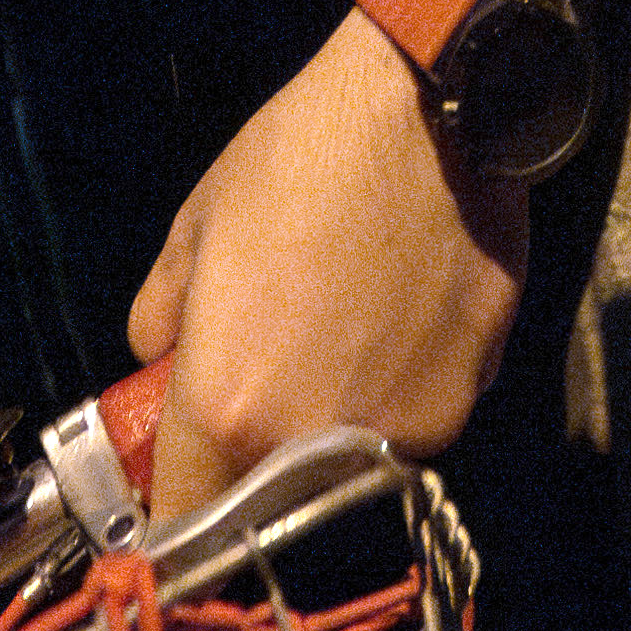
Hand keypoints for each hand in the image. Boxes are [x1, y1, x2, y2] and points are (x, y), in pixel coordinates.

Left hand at [121, 15, 525, 525]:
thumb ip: (162, 315)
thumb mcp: (196, 226)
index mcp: (228, 408)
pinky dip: (403, 387)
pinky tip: (406, 312)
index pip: (182, 519)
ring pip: (351, 463)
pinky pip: (417, 416)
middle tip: (270, 380)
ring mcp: (401, 432)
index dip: (172, 511)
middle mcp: (312, 446)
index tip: (178, 490)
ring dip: (336, 424)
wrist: (430, 112)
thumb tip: (160, 358)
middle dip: (259, 463)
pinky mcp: (470, 402)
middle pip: (271, 502)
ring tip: (349, 329)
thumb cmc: (297, 159)